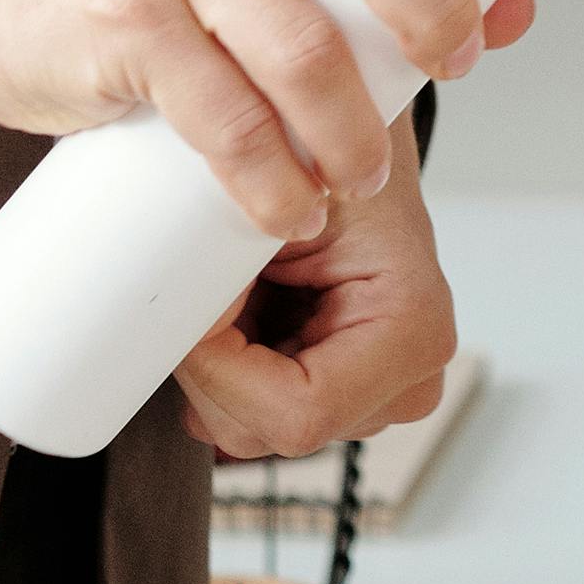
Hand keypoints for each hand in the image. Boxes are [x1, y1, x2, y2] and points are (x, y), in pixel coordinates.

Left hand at [178, 132, 458, 460]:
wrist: (349, 151)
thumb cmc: (329, 166)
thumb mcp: (274, 205)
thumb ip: (223, 262)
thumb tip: (168, 315)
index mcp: (415, 335)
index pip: (298, 414)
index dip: (223, 372)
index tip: (197, 312)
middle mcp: (407, 385)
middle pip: (266, 432)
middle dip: (213, 365)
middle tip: (212, 289)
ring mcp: (376, 403)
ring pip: (248, 429)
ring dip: (218, 363)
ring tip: (240, 292)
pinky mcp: (344, 403)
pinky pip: (250, 416)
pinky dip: (230, 368)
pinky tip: (251, 315)